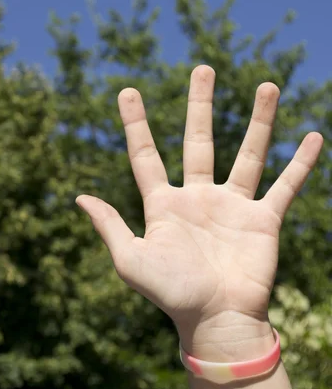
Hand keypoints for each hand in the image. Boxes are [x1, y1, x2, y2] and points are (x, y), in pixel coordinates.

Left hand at [76, 66, 322, 359]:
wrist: (214, 320)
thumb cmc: (169, 294)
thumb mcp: (130, 259)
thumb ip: (110, 225)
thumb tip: (79, 197)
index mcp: (163, 205)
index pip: (146, 155)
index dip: (135, 124)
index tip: (127, 91)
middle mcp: (198, 198)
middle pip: (199, 140)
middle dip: (199, 105)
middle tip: (202, 68)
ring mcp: (232, 206)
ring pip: (248, 154)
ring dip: (259, 120)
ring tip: (266, 85)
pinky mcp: (263, 220)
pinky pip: (285, 186)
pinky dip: (299, 163)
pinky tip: (311, 136)